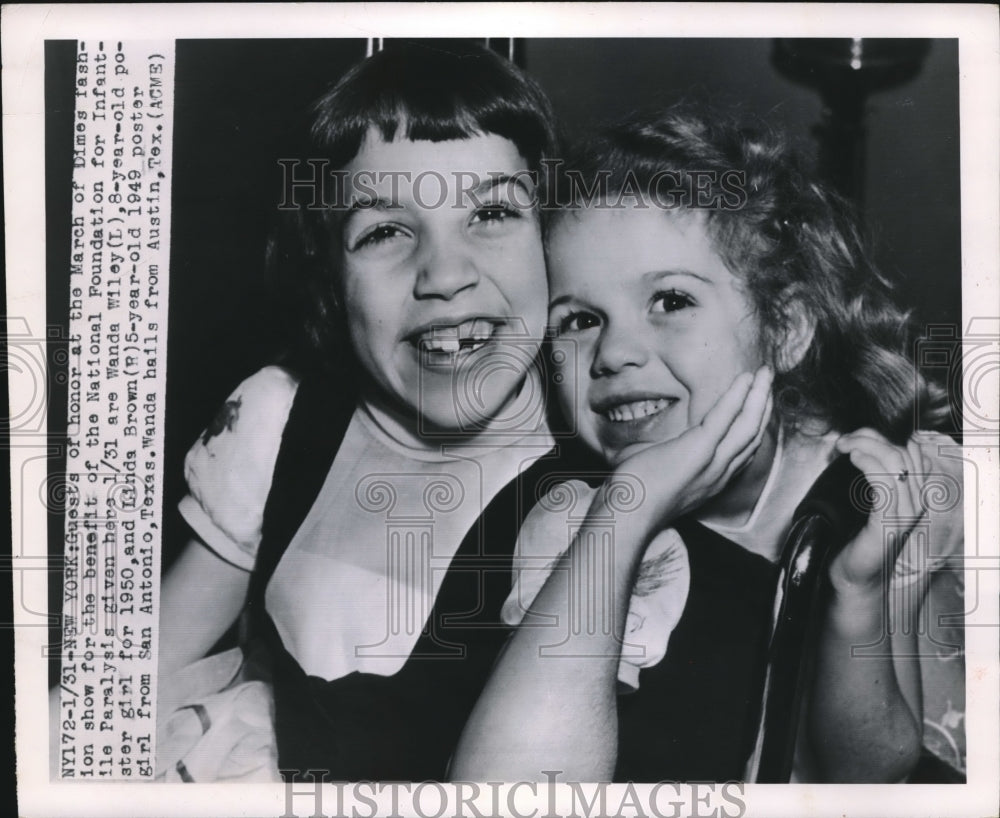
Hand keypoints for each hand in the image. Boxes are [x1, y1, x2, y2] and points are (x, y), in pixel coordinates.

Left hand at [601, 366, 773, 534]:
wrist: (627, 517)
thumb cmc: (633, 497)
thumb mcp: (658, 475)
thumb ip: (666, 456)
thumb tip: (653, 441)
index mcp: (711, 480)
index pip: (743, 449)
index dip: (754, 424)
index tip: (758, 403)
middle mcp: (719, 474)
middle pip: (752, 435)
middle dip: (764, 405)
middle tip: (768, 380)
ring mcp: (713, 464)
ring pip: (748, 426)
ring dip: (759, 396)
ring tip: (765, 374)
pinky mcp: (699, 451)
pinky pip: (725, 418)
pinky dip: (737, 396)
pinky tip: (745, 380)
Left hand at [831, 428, 935, 593]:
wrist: (851, 577)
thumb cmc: (854, 539)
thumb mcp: (865, 501)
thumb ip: (870, 477)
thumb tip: (857, 445)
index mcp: (914, 494)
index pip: (909, 452)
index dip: (882, 436)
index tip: (855, 434)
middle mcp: (916, 502)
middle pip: (902, 453)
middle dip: (871, 438)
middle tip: (844, 440)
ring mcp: (905, 514)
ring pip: (894, 463)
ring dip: (866, 446)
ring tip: (844, 447)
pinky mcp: (889, 524)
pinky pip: (885, 484)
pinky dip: (869, 464)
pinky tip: (854, 459)